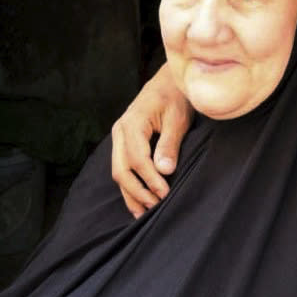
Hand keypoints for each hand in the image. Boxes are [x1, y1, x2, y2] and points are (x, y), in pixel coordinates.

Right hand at [111, 63, 192, 215]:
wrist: (169, 82)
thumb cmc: (176, 97)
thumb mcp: (177, 118)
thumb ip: (169, 144)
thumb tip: (164, 171)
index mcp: (132, 123)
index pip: (137, 159)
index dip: (150, 179)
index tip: (165, 194)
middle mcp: (120, 132)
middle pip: (121, 169)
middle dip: (138, 191)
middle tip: (157, 206)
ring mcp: (119, 138)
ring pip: (118, 172)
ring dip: (131, 194)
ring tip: (144, 214)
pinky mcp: (124, 143)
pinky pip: (122, 168)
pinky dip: (129, 186)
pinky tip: (138, 202)